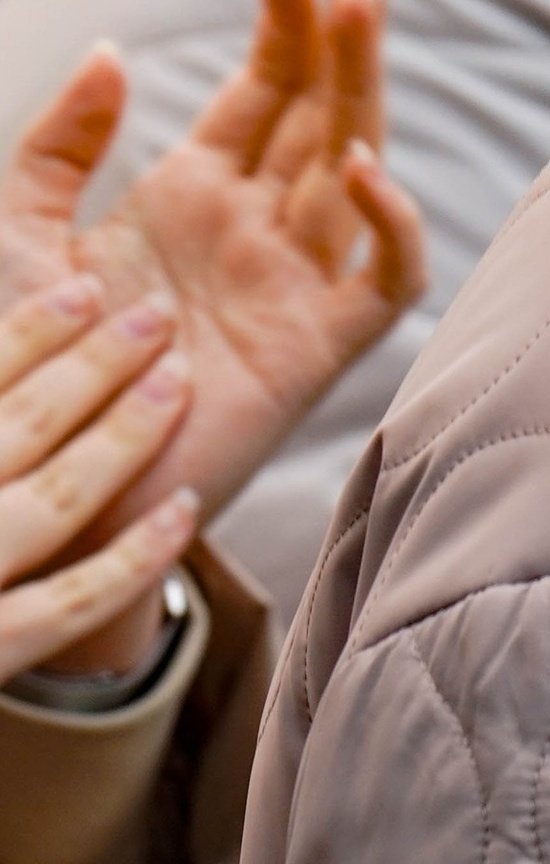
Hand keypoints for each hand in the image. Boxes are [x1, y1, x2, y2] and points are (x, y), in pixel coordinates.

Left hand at [0, 0, 428, 666]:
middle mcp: (258, 224)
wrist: (26, 501)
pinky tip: (356, 167)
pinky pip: (384, 275)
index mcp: (196, 194)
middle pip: (326, 98)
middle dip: (350, 16)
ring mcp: (294, 280)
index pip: (268, 81)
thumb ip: (58, 147)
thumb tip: (120, 52)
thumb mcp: (12, 241)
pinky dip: (386, 221)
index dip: (284, 12)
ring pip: (358, 157)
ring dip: (363, 80)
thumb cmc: (14, 378)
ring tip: (359, 2)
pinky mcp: (317, 346)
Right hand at [0, 274, 198, 684]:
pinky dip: (131, 558)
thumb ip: (3, 408)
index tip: (89, 288)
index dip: (31, 333)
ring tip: (177, 381)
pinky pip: (65, 607)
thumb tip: (46, 352)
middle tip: (156, 314)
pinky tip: (185, 509)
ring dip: (122, 438)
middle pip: (18, 428)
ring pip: (53, 503)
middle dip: (92, 366)